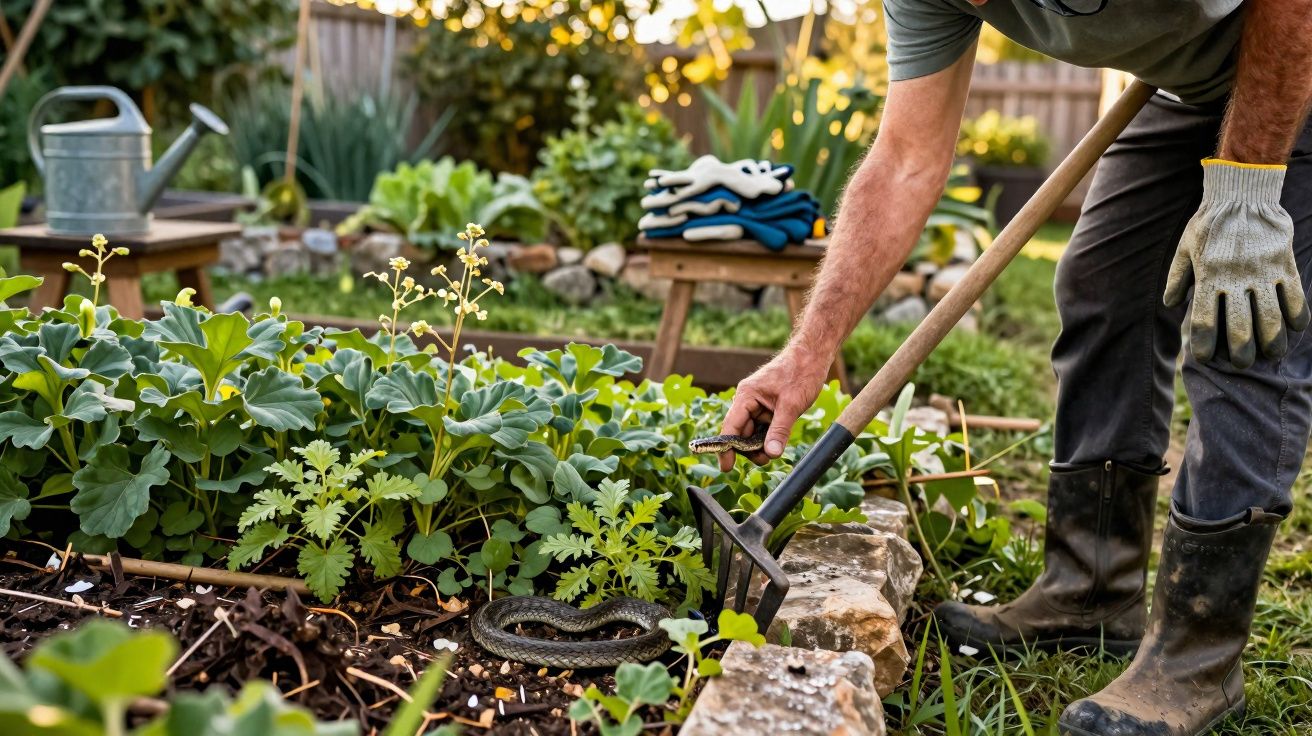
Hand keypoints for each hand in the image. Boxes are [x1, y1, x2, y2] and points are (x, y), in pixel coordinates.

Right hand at [717, 349, 829, 471]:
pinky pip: (763, 426)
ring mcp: (757, 403)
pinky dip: (769, 436)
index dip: (727, 449)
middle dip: (750, 449)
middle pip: (741, 432)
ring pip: (752, 431)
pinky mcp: (767, 406)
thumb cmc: (801, 373)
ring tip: (775, 451)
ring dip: (760, 444)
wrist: (813, 355)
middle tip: (766, 460)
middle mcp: (748, 400)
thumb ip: (780, 430)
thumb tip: (771, 454)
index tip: (727, 468)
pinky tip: (778, 439)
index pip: (731, 427)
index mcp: (746, 396)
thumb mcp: (792, 405)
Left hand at [1164, 159, 1308, 367]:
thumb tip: (1171, 305)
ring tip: (1271, 354)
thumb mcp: (1185, 247)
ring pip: (1272, 318)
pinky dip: (1297, 316)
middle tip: (1242, 364)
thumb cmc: (1209, 223)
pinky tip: (1295, 328)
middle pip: (1241, 328)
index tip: (1205, 358)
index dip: (1204, 344)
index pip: (1205, 321)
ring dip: (1272, 341)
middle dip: (1241, 352)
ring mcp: (1263, 273)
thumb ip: (1177, 277)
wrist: (1242, 194)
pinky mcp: (1285, 264)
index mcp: (1208, 277)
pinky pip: (1295, 296)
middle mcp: (1236, 279)